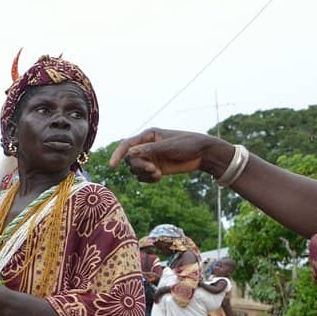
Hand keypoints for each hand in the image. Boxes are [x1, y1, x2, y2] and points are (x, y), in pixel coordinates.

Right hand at [109, 128, 233, 182]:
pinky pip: (143, 177)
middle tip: (153, 170)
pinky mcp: (155, 168)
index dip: (117, 155)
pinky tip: (159, 177)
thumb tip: (130, 153)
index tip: (112, 166)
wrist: (203, 154)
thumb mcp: (169, 146)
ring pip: (135, 170)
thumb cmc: (189, 144)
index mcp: (148, 136)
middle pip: (130, 160)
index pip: (127, 145)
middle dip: (139, 167)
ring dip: (144, 174)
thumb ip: (149, 150)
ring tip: (158, 174)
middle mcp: (146, 146)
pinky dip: (148, 180)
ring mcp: (150, 158)